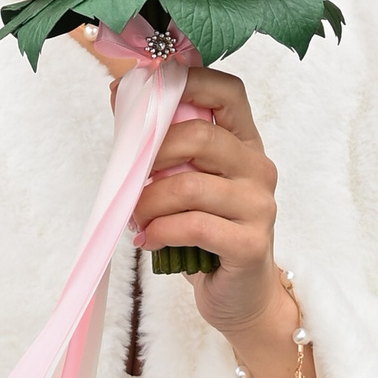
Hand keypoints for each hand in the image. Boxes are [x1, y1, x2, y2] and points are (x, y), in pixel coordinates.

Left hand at [131, 68, 281, 336]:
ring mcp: (259, 205)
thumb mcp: (185, 181)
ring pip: (189, 186)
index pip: (227, 91)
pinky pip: (194, 226)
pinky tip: (149, 239)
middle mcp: (258, 166)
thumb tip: (119, 92)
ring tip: (136, 217)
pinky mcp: (250, 243)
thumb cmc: (207, 235)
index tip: (149, 93)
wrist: (240, 296)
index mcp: (244, 142)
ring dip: (148, 202)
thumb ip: (161, 141)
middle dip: (152, 155)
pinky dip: (161, 231)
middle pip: (200, 136)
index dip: (190, 81)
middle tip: (130, 180)